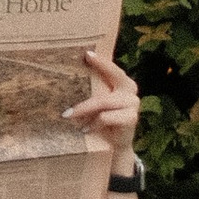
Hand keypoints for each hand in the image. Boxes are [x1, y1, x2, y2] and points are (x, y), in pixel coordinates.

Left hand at [65, 45, 141, 169]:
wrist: (115, 145)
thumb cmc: (102, 119)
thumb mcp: (97, 102)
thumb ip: (91, 89)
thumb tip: (66, 76)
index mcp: (122, 82)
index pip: (111, 68)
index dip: (101, 60)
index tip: (87, 53)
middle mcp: (130, 89)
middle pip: (112, 77)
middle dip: (95, 71)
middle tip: (80, 68)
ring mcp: (133, 103)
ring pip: (103, 101)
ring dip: (83, 108)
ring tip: (67, 115)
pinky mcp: (131, 118)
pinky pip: (105, 117)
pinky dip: (93, 123)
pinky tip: (85, 129)